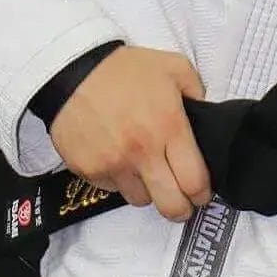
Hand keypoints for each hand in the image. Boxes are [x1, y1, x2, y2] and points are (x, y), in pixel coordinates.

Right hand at [48, 45, 212, 222]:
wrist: (73, 71)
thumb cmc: (126, 69)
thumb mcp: (173, 66)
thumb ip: (196, 91)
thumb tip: (203, 114)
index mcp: (169, 126)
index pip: (194, 180)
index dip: (203, 193)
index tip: (202, 193)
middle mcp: (143, 152)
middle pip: (171, 205)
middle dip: (181, 210)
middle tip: (182, 203)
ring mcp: (114, 165)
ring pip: (140, 200)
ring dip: (148, 191)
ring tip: (146, 172)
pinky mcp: (89, 171)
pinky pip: (112, 189)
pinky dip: (119, 180)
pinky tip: (118, 158)